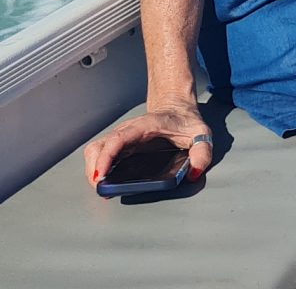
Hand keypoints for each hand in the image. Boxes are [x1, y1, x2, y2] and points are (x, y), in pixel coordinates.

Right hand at [83, 103, 212, 190]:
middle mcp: (128, 130)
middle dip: (95, 168)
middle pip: (99, 146)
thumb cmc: (186, 121)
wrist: (177, 108)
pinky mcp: (119, 144)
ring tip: (101, 186)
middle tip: (102, 187)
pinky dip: (97, 167)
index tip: (102, 175)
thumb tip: (194, 172)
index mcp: (146, 126)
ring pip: (95, 150)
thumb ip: (202, 152)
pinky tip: (103, 180)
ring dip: (93, 169)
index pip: (119, 139)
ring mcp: (121, 137)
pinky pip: (100, 154)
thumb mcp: (201, 133)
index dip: (106, 157)